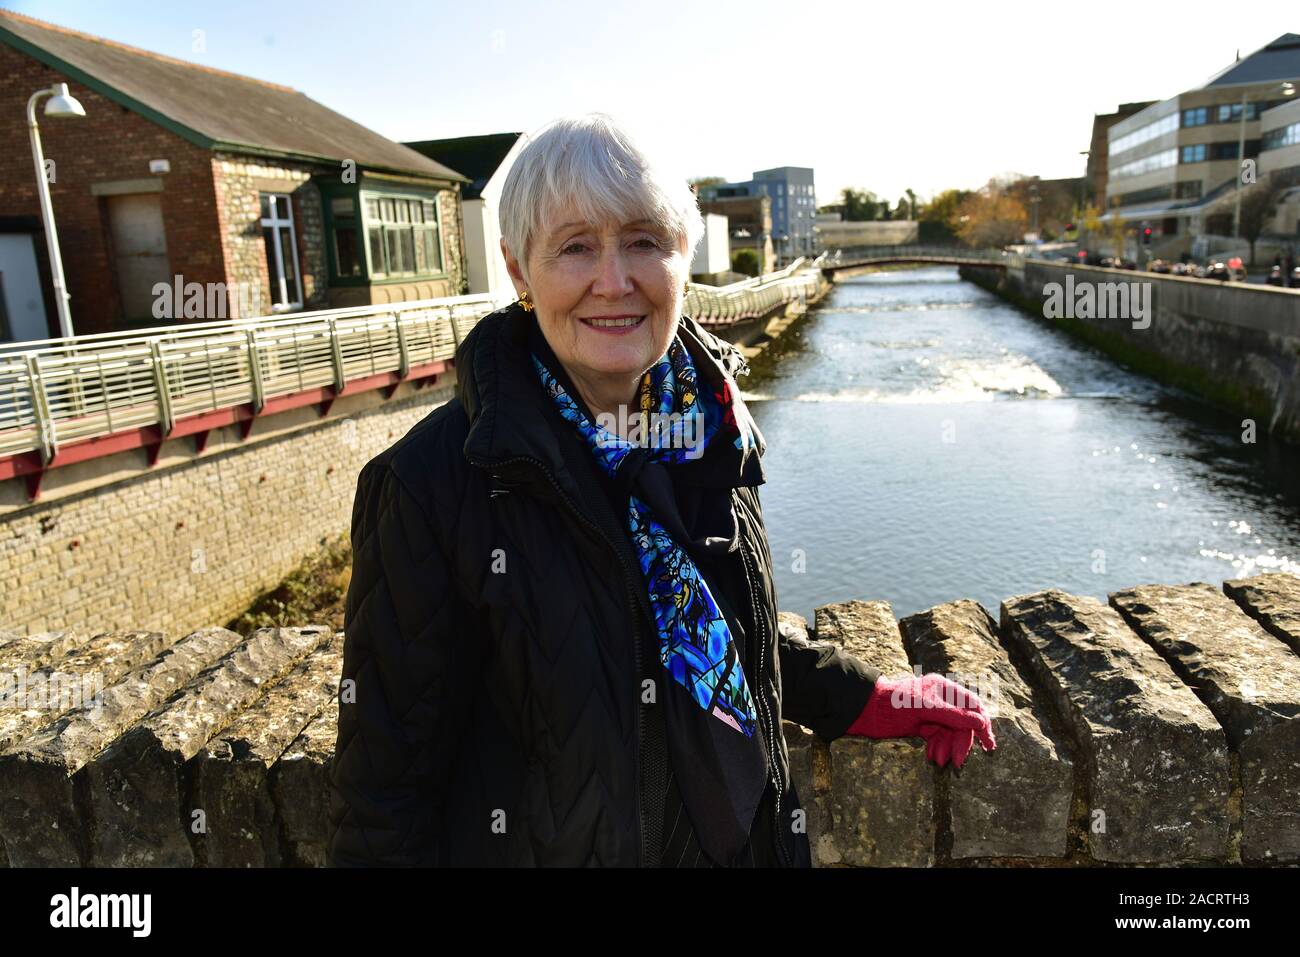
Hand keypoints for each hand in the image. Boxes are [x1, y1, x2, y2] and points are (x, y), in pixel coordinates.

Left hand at [845, 674, 995, 768]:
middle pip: (962, 723)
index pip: (972, 706)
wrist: (865, 711)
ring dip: (947, 748)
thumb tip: (981, 722)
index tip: (988, 744)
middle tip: (958, 762)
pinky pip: (938, 739)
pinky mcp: (922, 726)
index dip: (981, 724)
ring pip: (950, 734)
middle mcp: (941, 700)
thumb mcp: (926, 708)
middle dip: (961, 742)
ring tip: (940, 761)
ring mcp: (932, 714)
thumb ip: (954, 715)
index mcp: (944, 689)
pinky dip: (937, 748)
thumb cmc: (894, 703)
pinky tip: (932, 757)